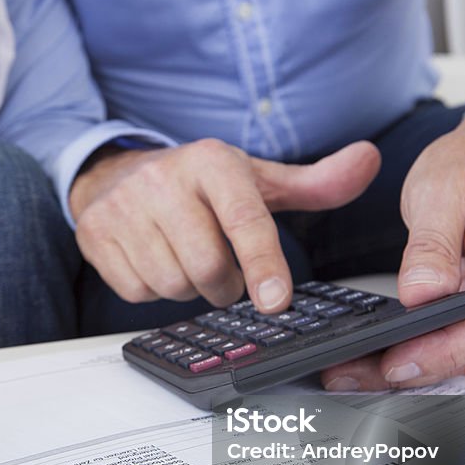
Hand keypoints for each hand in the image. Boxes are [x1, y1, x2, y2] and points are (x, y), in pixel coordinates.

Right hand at [70, 138, 380, 311]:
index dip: (264, 265)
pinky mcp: (96, 236)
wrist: (114, 172)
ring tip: (187, 259)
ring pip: (172, 283)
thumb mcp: (254, 178)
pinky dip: (153, 288)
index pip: (244, 220)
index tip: (278, 302)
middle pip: (208, 267)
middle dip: (223, 284)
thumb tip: (368, 161)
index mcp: (211, 162)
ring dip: (189, 287)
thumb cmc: (196, 183)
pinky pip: (137, 290)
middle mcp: (163, 180)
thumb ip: (315, 182)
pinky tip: (156, 261)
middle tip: (223, 271)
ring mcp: (123, 208)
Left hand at [322, 86, 464, 390]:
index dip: (445, 351)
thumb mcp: (441, 189)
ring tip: (353, 369)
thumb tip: (422, 294)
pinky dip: (421, 349)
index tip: (397, 363)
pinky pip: (459, 337)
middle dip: (416, 366)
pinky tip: (379, 353)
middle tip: (353, 373)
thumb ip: (431, 245)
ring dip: (413, 364)